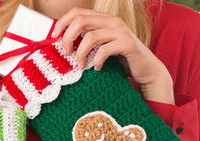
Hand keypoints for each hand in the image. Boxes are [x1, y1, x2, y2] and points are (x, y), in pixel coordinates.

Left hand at [52, 7, 174, 103]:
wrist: (146, 69)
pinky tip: (96, 68)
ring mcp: (121, 31)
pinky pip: (103, 50)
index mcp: (104, 20)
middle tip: (67, 53)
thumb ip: (87, 42)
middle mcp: (112, 21)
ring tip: (81, 65)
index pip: (78, 12)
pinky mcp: (127, 44)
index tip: (54, 38)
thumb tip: (63, 45)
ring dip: (80, 53)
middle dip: (68, 37)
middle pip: (80, 20)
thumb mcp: (101, 48)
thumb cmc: (121, 60)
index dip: (62, 22)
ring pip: (90, 36)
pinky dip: (96, 61)